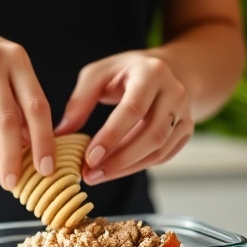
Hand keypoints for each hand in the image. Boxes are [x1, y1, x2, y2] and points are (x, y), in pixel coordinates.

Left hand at [57, 50, 192, 184]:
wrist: (164, 71)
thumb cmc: (124, 72)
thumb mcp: (97, 74)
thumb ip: (79, 101)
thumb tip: (60, 134)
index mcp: (151, 72)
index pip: (134, 108)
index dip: (112, 136)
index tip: (89, 158)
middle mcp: (175, 92)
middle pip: (152, 133)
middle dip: (120, 159)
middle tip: (91, 174)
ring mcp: (185, 112)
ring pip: (160, 149)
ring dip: (128, 167)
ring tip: (98, 176)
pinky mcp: (186, 130)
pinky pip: (164, 156)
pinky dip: (138, 167)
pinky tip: (116, 170)